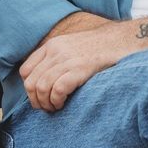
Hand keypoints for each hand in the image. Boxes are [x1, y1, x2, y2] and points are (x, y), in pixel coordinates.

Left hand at [19, 23, 142, 111]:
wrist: (122, 40)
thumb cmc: (100, 48)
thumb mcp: (72, 47)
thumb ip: (57, 59)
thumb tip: (45, 82)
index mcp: (52, 45)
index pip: (26, 71)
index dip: (30, 88)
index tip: (39, 97)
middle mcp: (56, 51)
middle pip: (31, 82)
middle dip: (36, 100)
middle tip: (46, 107)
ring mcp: (67, 60)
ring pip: (41, 88)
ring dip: (46, 103)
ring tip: (56, 107)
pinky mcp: (80, 69)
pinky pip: (57, 90)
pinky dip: (57, 101)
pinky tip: (63, 104)